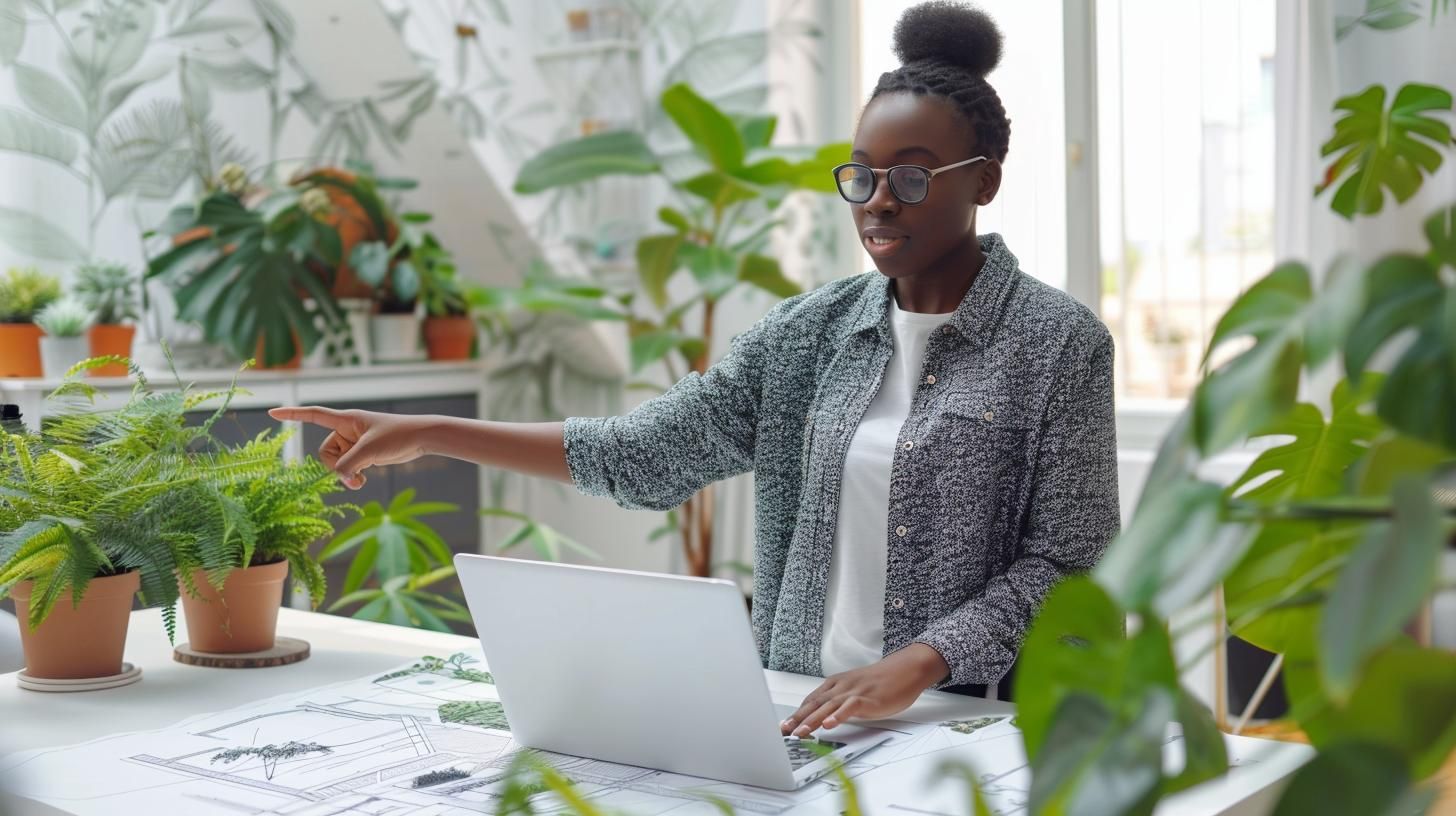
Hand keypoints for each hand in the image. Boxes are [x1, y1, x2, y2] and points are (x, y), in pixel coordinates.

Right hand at [268, 406, 431, 489]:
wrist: (421, 438)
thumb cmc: (397, 435)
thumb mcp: (369, 451)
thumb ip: (349, 465)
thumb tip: (340, 478)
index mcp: (346, 420)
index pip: (314, 415)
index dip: (293, 414)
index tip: (272, 413)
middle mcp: (347, 430)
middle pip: (326, 452)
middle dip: (336, 466)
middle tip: (353, 472)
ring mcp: (355, 444)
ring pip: (336, 463)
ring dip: (346, 474)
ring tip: (362, 479)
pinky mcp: (363, 454)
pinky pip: (347, 468)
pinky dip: (352, 476)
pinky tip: (363, 480)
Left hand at [781, 644, 949, 737]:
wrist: (905, 669)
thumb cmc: (881, 681)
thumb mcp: (854, 690)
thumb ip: (839, 701)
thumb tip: (824, 716)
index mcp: (836, 684)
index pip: (811, 700)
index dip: (797, 714)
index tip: (785, 726)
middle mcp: (841, 686)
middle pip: (814, 704)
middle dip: (798, 719)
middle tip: (784, 732)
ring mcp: (854, 691)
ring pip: (828, 706)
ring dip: (812, 721)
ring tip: (800, 733)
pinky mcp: (867, 698)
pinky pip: (850, 707)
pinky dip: (838, 716)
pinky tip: (829, 724)